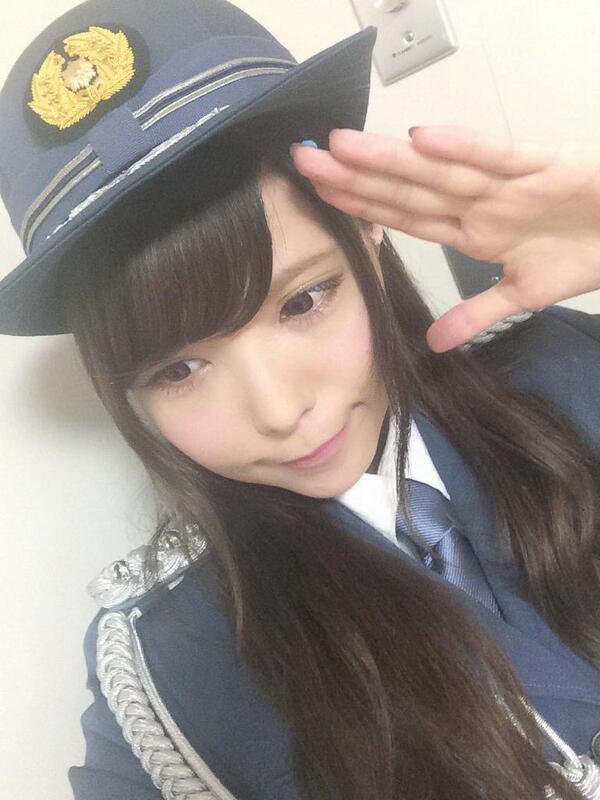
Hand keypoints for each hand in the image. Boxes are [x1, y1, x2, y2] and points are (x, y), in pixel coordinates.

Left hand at [290, 127, 599, 351]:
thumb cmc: (584, 249)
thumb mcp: (523, 294)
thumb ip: (476, 315)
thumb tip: (434, 345)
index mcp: (472, 230)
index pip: (404, 216)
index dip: (361, 204)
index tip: (318, 194)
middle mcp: (480, 203)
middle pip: (408, 189)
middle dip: (355, 177)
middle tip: (303, 160)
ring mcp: (508, 184)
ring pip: (440, 170)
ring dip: (390, 160)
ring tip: (341, 147)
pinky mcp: (546, 168)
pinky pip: (499, 158)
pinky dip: (463, 149)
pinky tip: (421, 139)